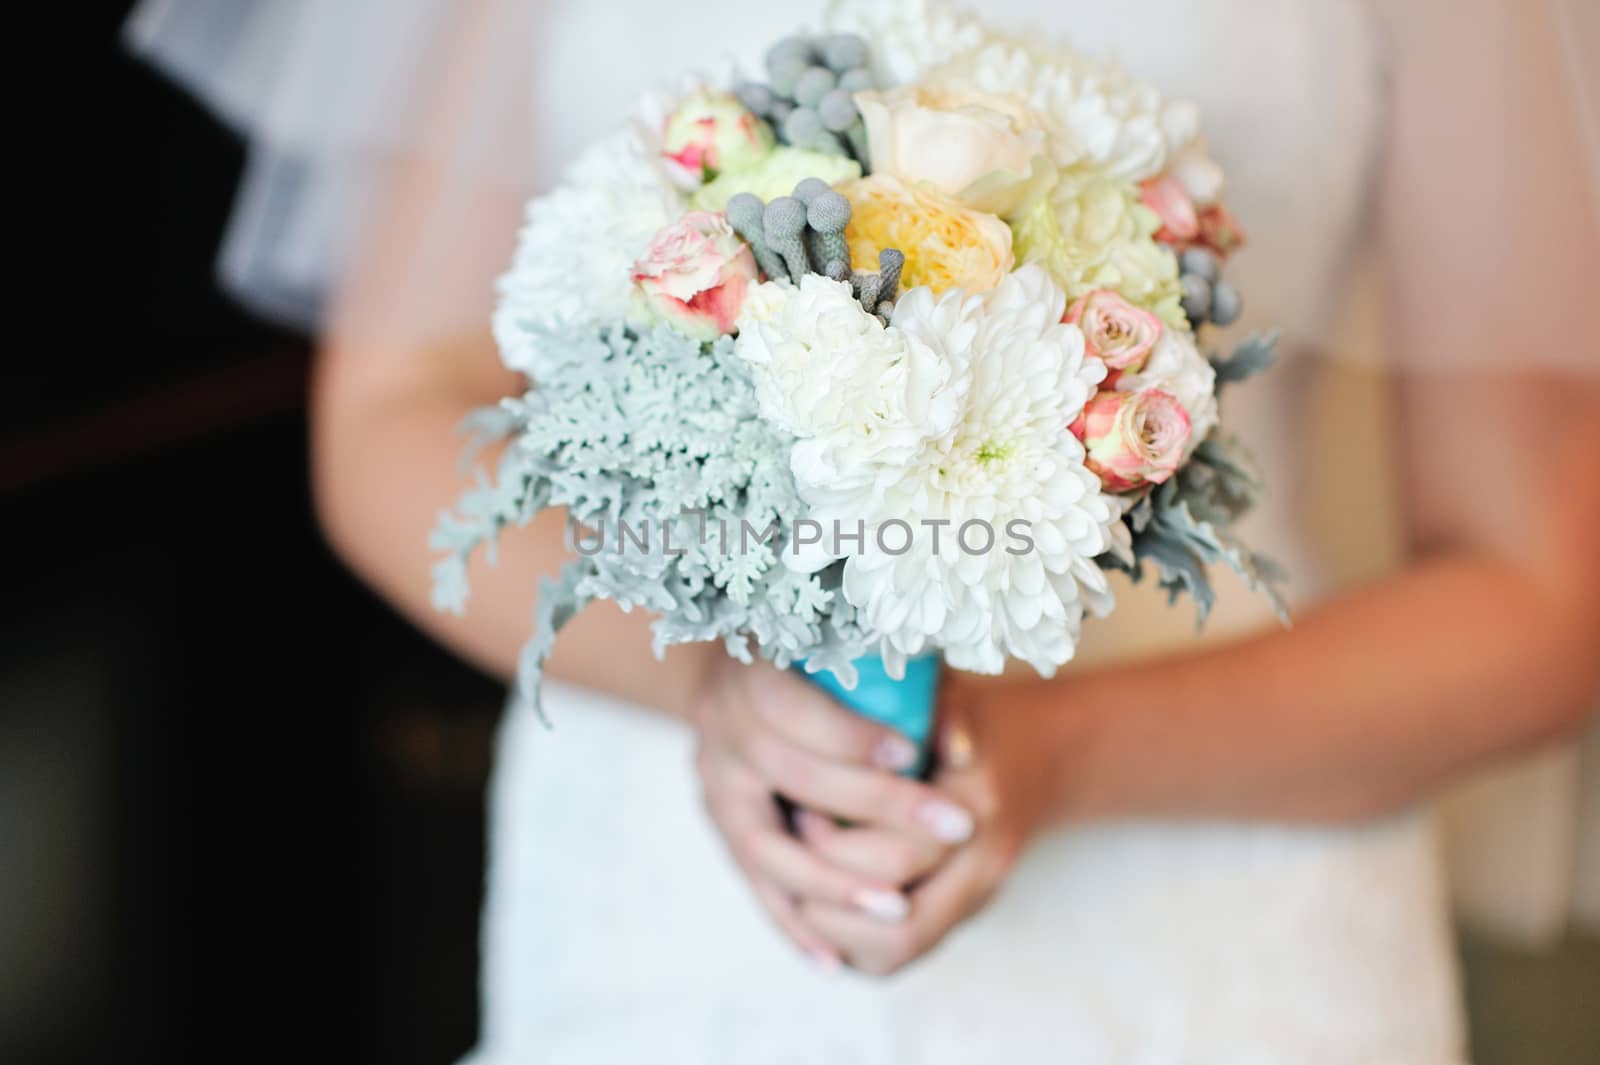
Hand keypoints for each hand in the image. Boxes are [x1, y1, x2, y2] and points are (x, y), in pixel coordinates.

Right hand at [688, 655, 977, 965]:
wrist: (753, 664)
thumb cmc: (829, 654)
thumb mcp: (865, 649)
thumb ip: (912, 686)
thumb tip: (960, 750)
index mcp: (749, 671)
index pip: (796, 712)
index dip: (853, 737)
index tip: (917, 755)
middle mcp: (720, 728)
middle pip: (795, 779)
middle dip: (878, 807)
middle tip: (956, 828)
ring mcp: (714, 783)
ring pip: (765, 848)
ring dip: (833, 882)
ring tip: (897, 906)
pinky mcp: (721, 824)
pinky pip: (753, 883)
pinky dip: (794, 923)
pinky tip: (834, 960)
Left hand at [794, 677, 1067, 975]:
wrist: (1037, 757)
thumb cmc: (973, 716)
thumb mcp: (954, 699)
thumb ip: (938, 711)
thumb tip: (925, 744)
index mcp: (981, 806)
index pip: (899, 856)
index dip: (834, 840)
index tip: (797, 804)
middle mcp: (983, 866)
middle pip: (896, 918)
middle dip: (827, 887)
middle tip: (790, 844)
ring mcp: (972, 901)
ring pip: (892, 951)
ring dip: (833, 928)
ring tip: (794, 879)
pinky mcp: (952, 919)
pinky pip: (889, 958)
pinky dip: (845, 942)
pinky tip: (811, 904)